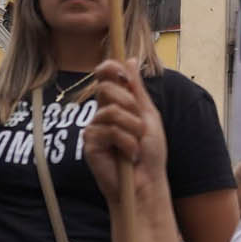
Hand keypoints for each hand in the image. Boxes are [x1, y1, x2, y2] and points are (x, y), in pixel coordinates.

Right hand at [84, 61, 166, 201]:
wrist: (147, 182)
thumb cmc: (150, 153)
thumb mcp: (148, 116)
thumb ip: (136, 89)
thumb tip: (130, 59)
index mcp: (117, 103)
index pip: (104, 76)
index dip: (109, 68)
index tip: (122, 73)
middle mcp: (102, 113)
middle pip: (105, 89)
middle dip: (130, 105)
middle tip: (140, 126)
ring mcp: (94, 128)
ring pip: (110, 111)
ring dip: (132, 128)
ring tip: (137, 145)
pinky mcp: (90, 144)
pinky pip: (108, 131)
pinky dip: (127, 143)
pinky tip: (130, 155)